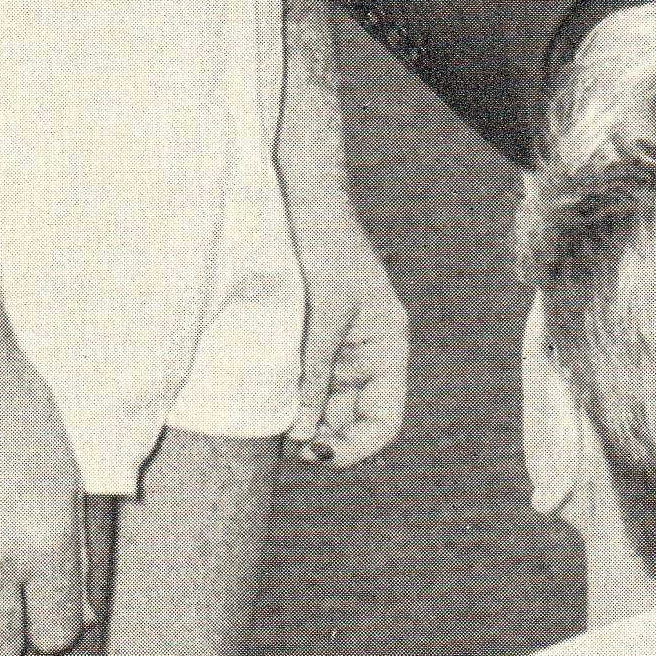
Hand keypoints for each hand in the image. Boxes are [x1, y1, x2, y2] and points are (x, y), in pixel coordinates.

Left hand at [286, 202, 408, 468]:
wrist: (305, 200)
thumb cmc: (326, 247)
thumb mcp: (325, 314)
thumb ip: (316, 374)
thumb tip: (303, 436)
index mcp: (388, 345)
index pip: (384, 420)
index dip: (354, 448)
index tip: (313, 454)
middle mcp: (368, 355)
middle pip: (353, 422)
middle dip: (321, 439)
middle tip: (281, 448)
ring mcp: (340, 350)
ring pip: (326, 409)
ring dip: (302, 422)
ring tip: (269, 428)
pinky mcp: (313, 341)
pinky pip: (306, 385)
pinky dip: (290, 399)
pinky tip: (267, 404)